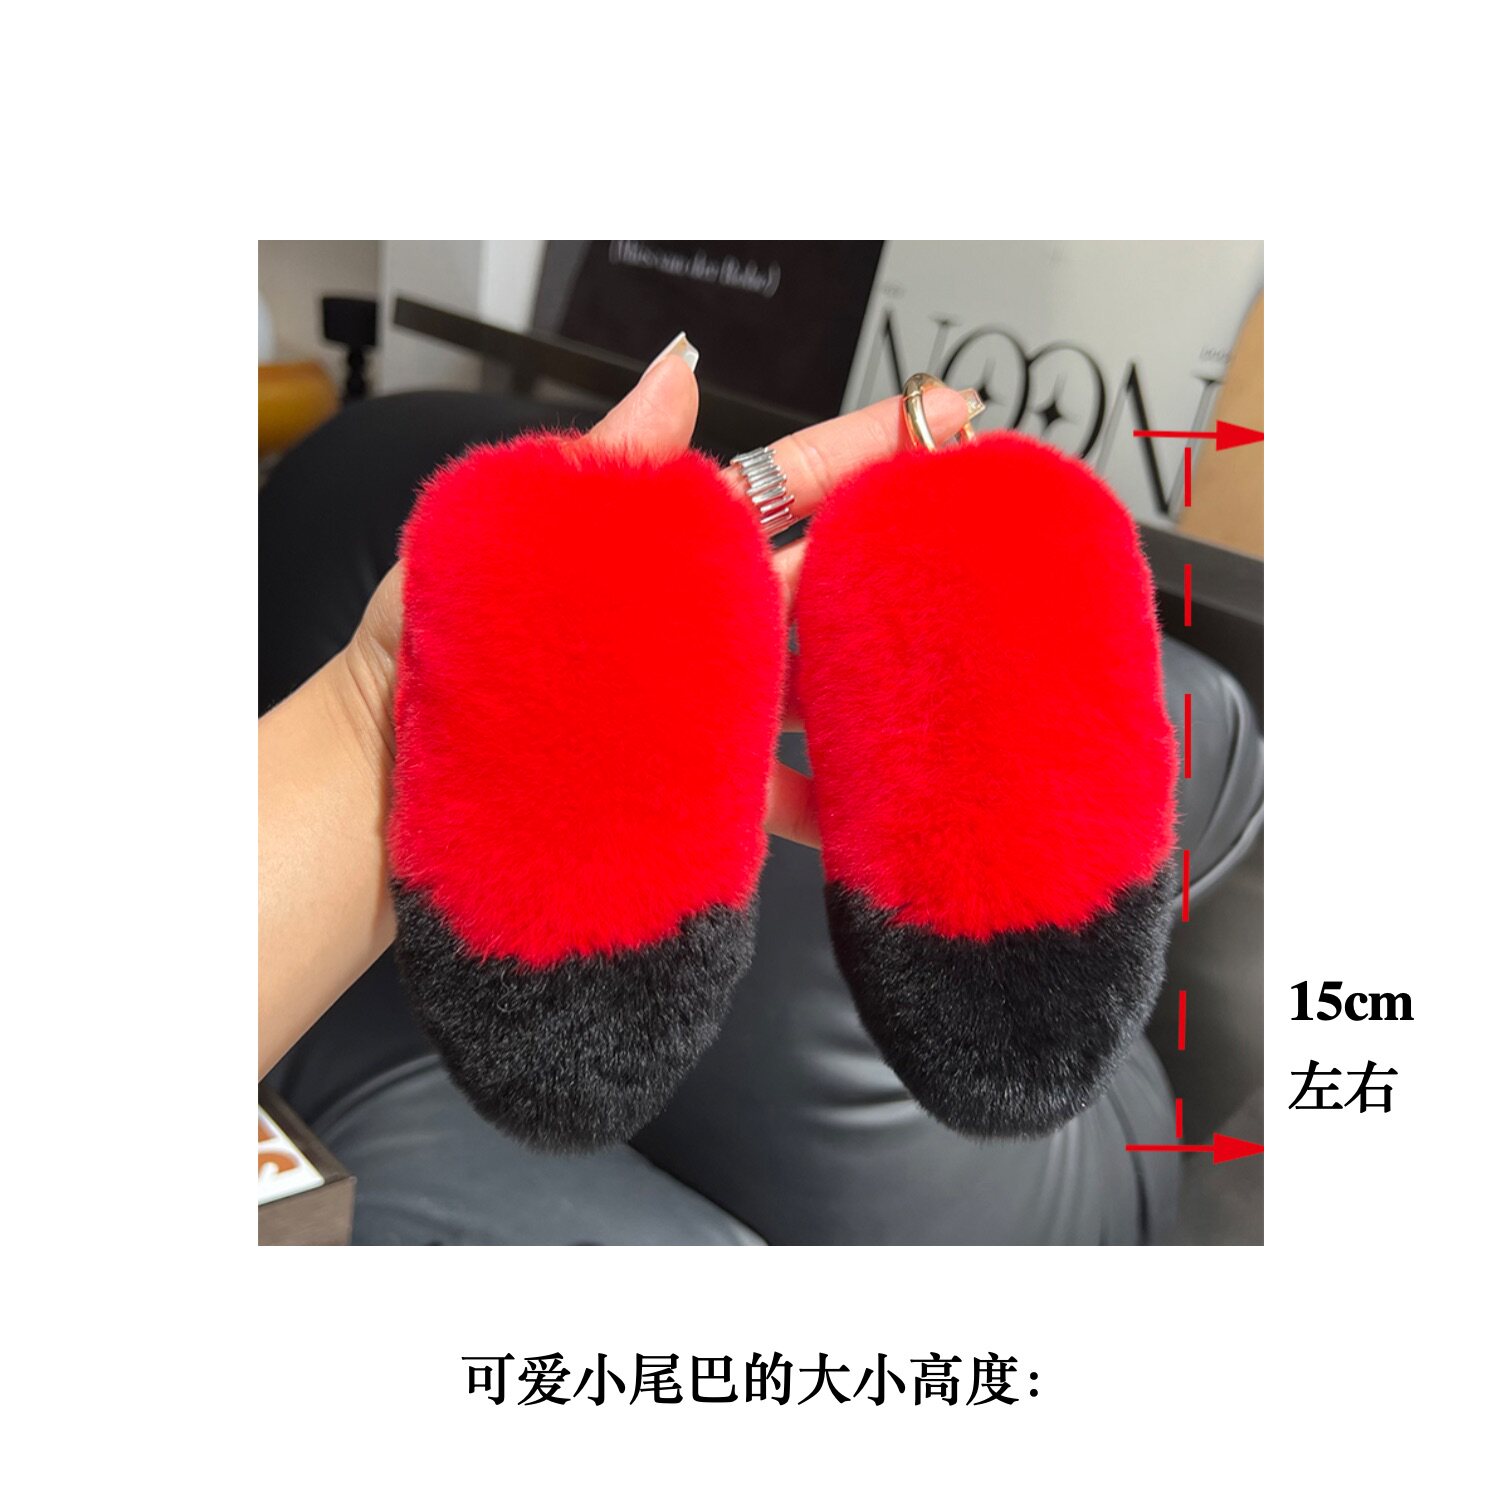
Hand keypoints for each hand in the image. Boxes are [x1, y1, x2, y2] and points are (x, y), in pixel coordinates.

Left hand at [340, 346, 980, 847]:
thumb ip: (604, 469)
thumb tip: (676, 369)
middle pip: (822, 579)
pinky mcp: (695, 796)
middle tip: (984, 533)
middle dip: (901, 551)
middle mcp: (694, 631)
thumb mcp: (505, 538)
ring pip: (818, 685)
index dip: (863, 449)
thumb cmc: (419, 658)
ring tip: (962, 670)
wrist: (377, 792)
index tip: (944, 415)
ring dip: (883, 679)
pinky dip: (826, 804)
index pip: (781, 485)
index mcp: (659, 554)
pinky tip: (873, 809)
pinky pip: (779, 796)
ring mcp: (702, 712)